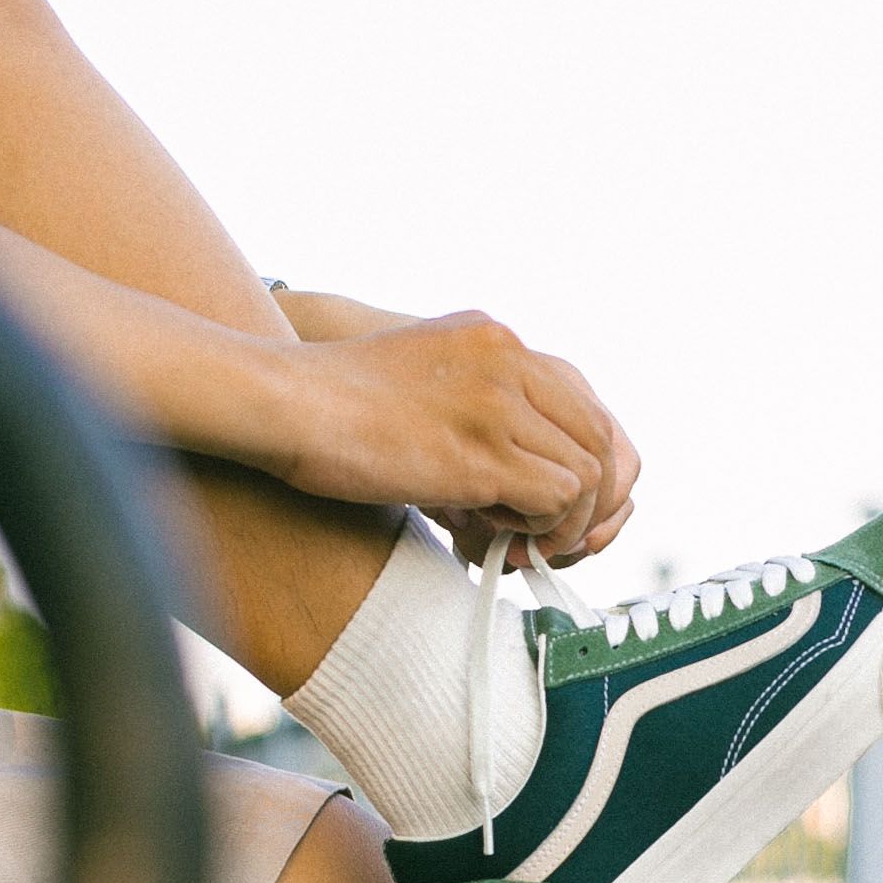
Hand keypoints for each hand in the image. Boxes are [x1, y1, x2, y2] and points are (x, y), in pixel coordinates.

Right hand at [278, 310, 626, 560]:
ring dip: (563, 522)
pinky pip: (556, 499)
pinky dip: (540, 531)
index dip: (589, 463)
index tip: (562, 504)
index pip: (586, 403)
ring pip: (586, 473)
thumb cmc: (334, 403)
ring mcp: (497, 406)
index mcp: (496, 338)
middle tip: (548, 536)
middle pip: (600, 438)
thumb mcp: (422, 374)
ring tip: (515, 543)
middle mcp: (509, 362)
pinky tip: (498, 542)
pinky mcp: (480, 456)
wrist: (283, 400)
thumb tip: (516, 475)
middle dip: (588, 500)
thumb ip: (475, 401)